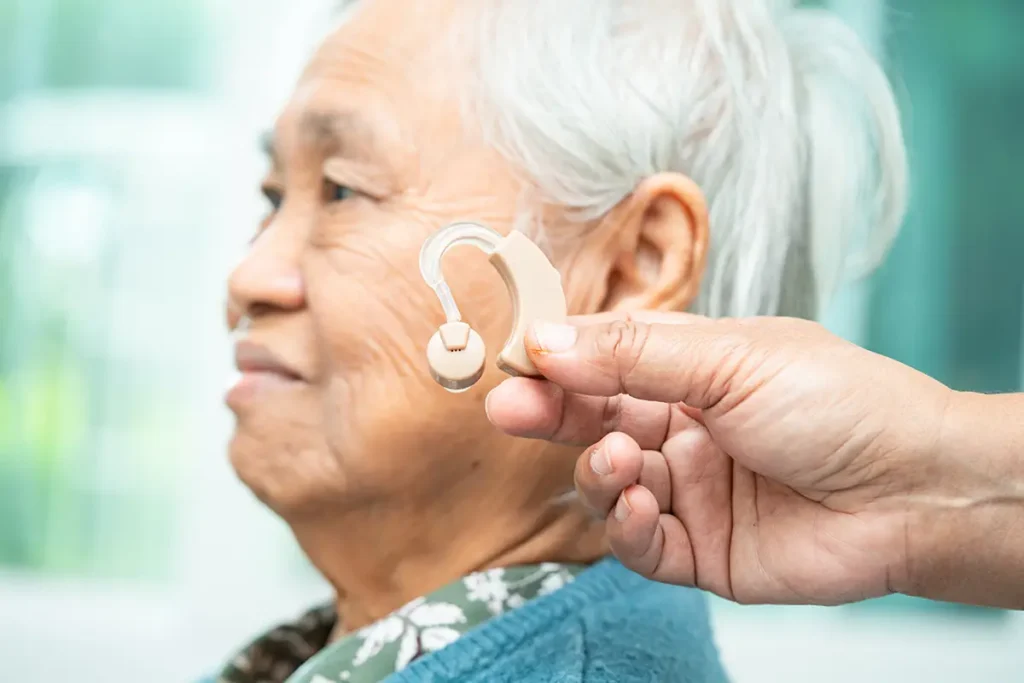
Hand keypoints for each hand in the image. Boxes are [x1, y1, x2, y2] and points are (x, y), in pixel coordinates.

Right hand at [485, 312, 955, 604]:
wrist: (916, 492)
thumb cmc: (840, 403)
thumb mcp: (730, 359)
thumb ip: (632, 354)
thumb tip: (546, 338)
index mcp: (692, 369)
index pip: (604, 360)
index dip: (557, 360)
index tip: (516, 358)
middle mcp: (684, 427)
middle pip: (593, 420)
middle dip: (550, 414)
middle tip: (510, 409)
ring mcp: (690, 489)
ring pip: (608, 483)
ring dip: (598, 472)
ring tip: (619, 462)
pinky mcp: (702, 549)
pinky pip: (640, 543)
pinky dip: (627, 526)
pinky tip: (641, 505)